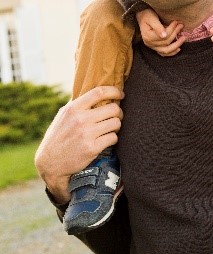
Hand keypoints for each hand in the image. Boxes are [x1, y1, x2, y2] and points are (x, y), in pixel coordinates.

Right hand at [34, 86, 123, 203]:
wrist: (50, 162)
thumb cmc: (58, 136)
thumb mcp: (63, 116)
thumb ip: (78, 105)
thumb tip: (96, 93)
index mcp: (73, 108)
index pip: (99, 92)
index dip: (114, 91)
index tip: (120, 94)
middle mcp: (80, 119)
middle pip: (113, 109)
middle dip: (118, 112)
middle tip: (116, 116)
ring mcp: (87, 134)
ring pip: (116, 123)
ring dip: (116, 125)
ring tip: (110, 128)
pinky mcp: (92, 148)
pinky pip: (113, 138)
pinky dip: (113, 138)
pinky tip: (106, 139)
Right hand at [137, 9, 185, 56]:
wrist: (143, 16)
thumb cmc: (147, 16)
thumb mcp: (151, 18)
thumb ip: (158, 27)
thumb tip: (164, 35)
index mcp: (148, 36)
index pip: (163, 36)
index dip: (171, 29)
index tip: (176, 22)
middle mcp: (150, 44)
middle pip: (166, 42)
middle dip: (175, 34)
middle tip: (181, 26)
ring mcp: (152, 47)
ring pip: (166, 50)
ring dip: (176, 45)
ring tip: (183, 38)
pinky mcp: (156, 48)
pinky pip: (164, 53)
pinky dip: (172, 52)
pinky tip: (178, 48)